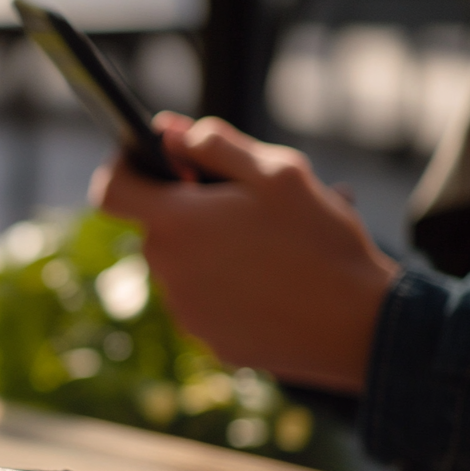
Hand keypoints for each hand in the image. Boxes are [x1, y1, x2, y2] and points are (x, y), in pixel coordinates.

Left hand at [89, 113, 399, 394]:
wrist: (358, 326)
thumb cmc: (321, 240)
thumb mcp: (279, 173)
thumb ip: (215, 144)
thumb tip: (169, 131)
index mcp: (175, 223)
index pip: (110, 190)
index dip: (123, 168)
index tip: (150, 160)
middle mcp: (167, 270)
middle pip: (159, 227)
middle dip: (192, 210)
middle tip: (249, 207)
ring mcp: (184, 311)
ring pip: (185, 264)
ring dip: (215, 250)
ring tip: (274, 247)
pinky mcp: (208, 339)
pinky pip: (208, 301)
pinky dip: (230, 288)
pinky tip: (276, 284)